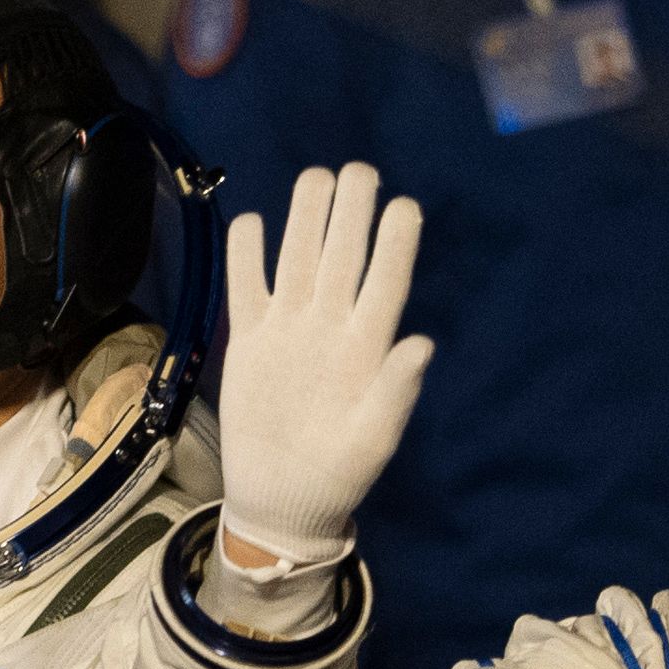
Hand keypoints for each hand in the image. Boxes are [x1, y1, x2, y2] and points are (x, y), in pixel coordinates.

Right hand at [216, 165, 432, 566]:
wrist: (282, 498)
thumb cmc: (339, 473)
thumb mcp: (372, 440)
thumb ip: (394, 393)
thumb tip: (422, 345)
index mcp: (367, 347)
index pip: (385, 283)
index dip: (395, 245)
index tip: (404, 207)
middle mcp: (330, 326)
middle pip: (341, 257)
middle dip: (351, 213)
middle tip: (360, 171)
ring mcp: (289, 329)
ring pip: (297, 260)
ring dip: (305, 219)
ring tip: (316, 176)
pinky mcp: (250, 339)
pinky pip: (247, 286)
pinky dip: (247, 254)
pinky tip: (253, 222)